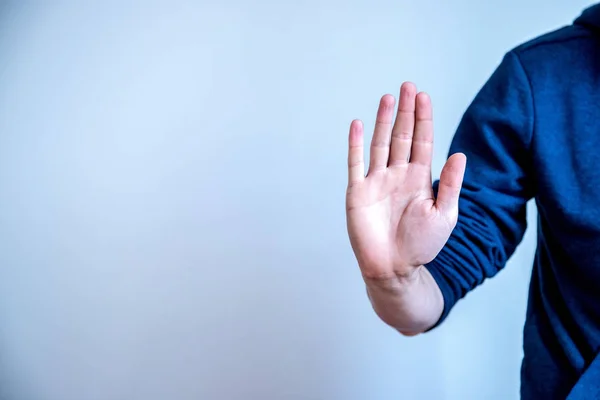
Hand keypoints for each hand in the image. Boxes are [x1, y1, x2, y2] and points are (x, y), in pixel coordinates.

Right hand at [346, 82, 465, 283]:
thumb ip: (450, 185)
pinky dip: (356, 144)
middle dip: (405, 112)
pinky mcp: (358, 192)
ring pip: (381, 144)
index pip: (422, 141)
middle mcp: (398, 175)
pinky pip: (356, 163)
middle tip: (408, 87)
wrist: (394, 268)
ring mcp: (377, 182)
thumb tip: (459, 154)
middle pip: (401, 136)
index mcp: (419, 178)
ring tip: (388, 98)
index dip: (423, 119)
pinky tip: (359, 125)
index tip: (423, 96)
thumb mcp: (444, 215)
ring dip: (384, 121)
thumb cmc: (421, 246)